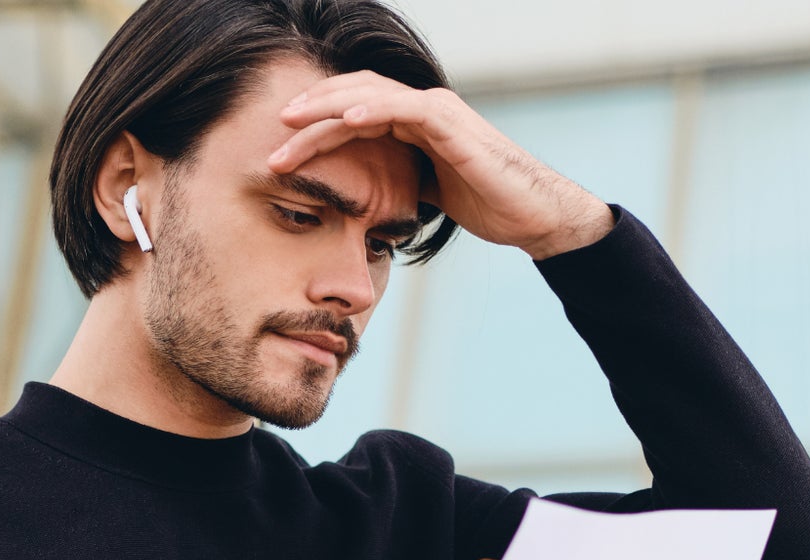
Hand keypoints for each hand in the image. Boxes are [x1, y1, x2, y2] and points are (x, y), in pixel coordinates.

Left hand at [271, 71, 613, 258]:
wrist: (535, 214)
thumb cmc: (489, 203)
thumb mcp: (430, 192)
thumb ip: (401, 181)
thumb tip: (369, 196)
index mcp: (415, 123)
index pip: (354, 113)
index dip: (317, 126)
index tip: (282, 148)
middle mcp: (423, 108)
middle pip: (353, 96)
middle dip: (311, 111)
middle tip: (274, 131)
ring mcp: (438, 112)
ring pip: (371, 96)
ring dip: (328, 108)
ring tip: (293, 122)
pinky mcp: (452, 124)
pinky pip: (406, 109)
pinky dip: (373, 110)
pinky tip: (346, 120)